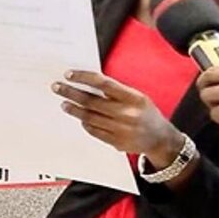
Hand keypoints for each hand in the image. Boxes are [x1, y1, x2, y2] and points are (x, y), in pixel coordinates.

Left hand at [54, 70, 183, 168]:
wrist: (161, 138)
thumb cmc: (145, 112)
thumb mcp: (136, 97)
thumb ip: (115, 91)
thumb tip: (87, 83)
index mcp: (133, 98)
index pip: (103, 83)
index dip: (84, 78)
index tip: (69, 74)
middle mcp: (127, 114)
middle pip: (92, 101)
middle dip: (71, 93)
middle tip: (57, 87)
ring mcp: (121, 130)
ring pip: (90, 117)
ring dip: (74, 109)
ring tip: (64, 103)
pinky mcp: (116, 143)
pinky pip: (94, 131)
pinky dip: (85, 123)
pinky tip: (79, 117)